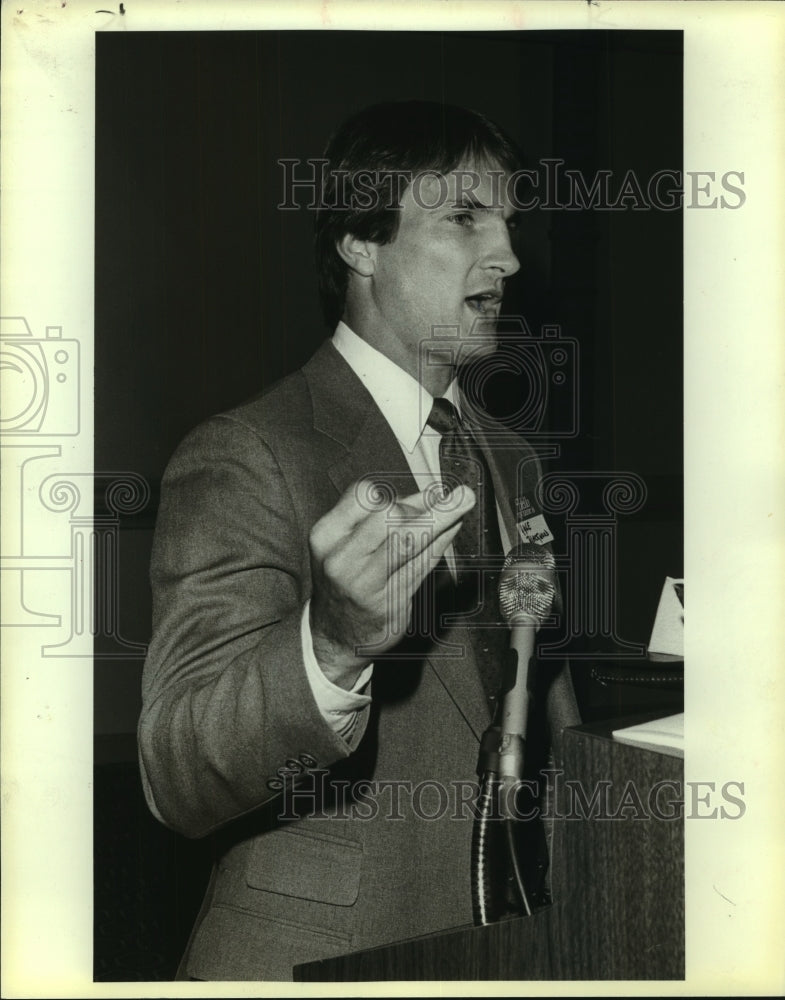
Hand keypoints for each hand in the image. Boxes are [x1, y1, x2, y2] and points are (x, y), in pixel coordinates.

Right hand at [309, 480, 474, 688]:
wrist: (334, 636)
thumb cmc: (345, 582)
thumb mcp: (347, 545)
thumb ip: (383, 517)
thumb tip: (427, 494)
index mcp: (326, 536)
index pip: (362, 496)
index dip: (392, 493)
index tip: (409, 500)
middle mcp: (342, 560)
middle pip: (388, 515)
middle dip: (419, 507)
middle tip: (437, 508)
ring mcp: (366, 583)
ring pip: (410, 539)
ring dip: (443, 515)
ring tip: (465, 498)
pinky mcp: (391, 601)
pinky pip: (423, 563)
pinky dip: (443, 541)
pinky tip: (454, 528)